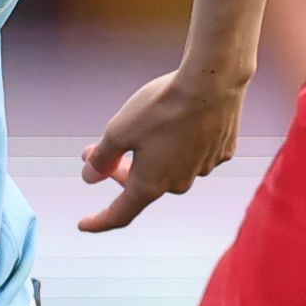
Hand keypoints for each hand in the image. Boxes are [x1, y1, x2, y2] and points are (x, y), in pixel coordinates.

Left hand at [77, 69, 244, 231]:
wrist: (212, 81)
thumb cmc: (161, 107)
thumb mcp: (118, 131)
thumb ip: (102, 158)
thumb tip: (90, 177)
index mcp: (151, 185)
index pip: (120, 213)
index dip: (99, 221)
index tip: (83, 224)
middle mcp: (179, 183)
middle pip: (143, 185)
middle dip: (119, 171)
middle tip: (96, 151)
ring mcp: (205, 167)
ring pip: (171, 166)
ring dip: (152, 154)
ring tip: (145, 124)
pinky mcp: (222, 150)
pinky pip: (195, 151)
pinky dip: (181, 141)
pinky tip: (181, 117)